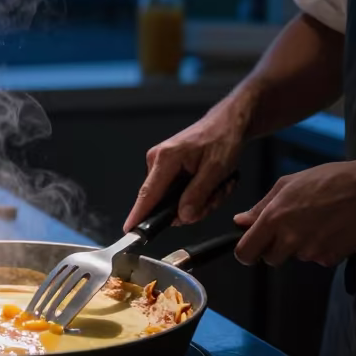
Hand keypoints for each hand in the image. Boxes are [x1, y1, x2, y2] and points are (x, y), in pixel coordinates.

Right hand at [124, 101, 247, 231]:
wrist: (227, 124)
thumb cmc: (222, 139)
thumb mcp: (216, 170)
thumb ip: (197, 195)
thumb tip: (182, 217)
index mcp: (165, 158)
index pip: (148, 194)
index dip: (138, 214)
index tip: (129, 231)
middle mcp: (157, 161)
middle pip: (166, 202)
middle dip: (195, 206)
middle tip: (217, 194)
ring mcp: (161, 165)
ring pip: (176, 201)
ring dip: (201, 200)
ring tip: (219, 185)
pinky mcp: (168, 169)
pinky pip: (178, 194)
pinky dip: (198, 194)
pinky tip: (213, 184)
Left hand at [233, 160, 355, 266]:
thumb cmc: (327, 180)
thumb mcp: (287, 184)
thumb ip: (260, 207)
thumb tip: (240, 221)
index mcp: (273, 219)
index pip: (245, 252)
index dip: (246, 253)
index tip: (252, 248)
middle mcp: (289, 240)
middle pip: (271, 259)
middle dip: (276, 248)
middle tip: (290, 228)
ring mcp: (310, 252)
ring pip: (296, 257)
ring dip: (300, 246)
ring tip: (316, 222)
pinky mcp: (330, 259)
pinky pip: (318, 259)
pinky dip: (321, 249)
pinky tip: (331, 229)